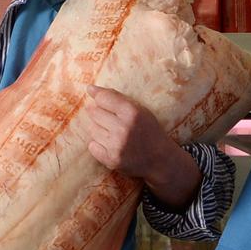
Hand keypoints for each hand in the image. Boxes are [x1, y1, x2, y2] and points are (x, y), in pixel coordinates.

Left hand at [85, 86, 200, 208]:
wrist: (160, 159)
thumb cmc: (148, 130)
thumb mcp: (139, 109)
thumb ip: (116, 97)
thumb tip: (90, 89)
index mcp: (132, 112)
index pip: (103, 98)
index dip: (98, 97)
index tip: (97, 97)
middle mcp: (123, 128)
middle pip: (94, 113)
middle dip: (98, 113)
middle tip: (110, 118)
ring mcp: (116, 146)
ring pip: (92, 129)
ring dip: (98, 129)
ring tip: (112, 132)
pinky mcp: (111, 160)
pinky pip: (92, 146)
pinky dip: (98, 144)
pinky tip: (110, 144)